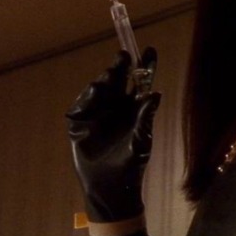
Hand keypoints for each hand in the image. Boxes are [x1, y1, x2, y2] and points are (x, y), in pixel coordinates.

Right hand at [66, 47, 160, 222]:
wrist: (110, 185)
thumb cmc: (131, 163)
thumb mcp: (142, 139)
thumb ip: (146, 116)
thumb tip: (156, 93)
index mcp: (134, 107)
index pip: (140, 82)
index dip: (144, 66)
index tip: (150, 50)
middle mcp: (116, 105)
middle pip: (118, 79)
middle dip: (120, 66)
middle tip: (124, 56)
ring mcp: (97, 112)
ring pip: (99, 89)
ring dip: (104, 80)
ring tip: (109, 77)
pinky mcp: (80, 123)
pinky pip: (81, 105)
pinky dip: (86, 99)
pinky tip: (92, 94)